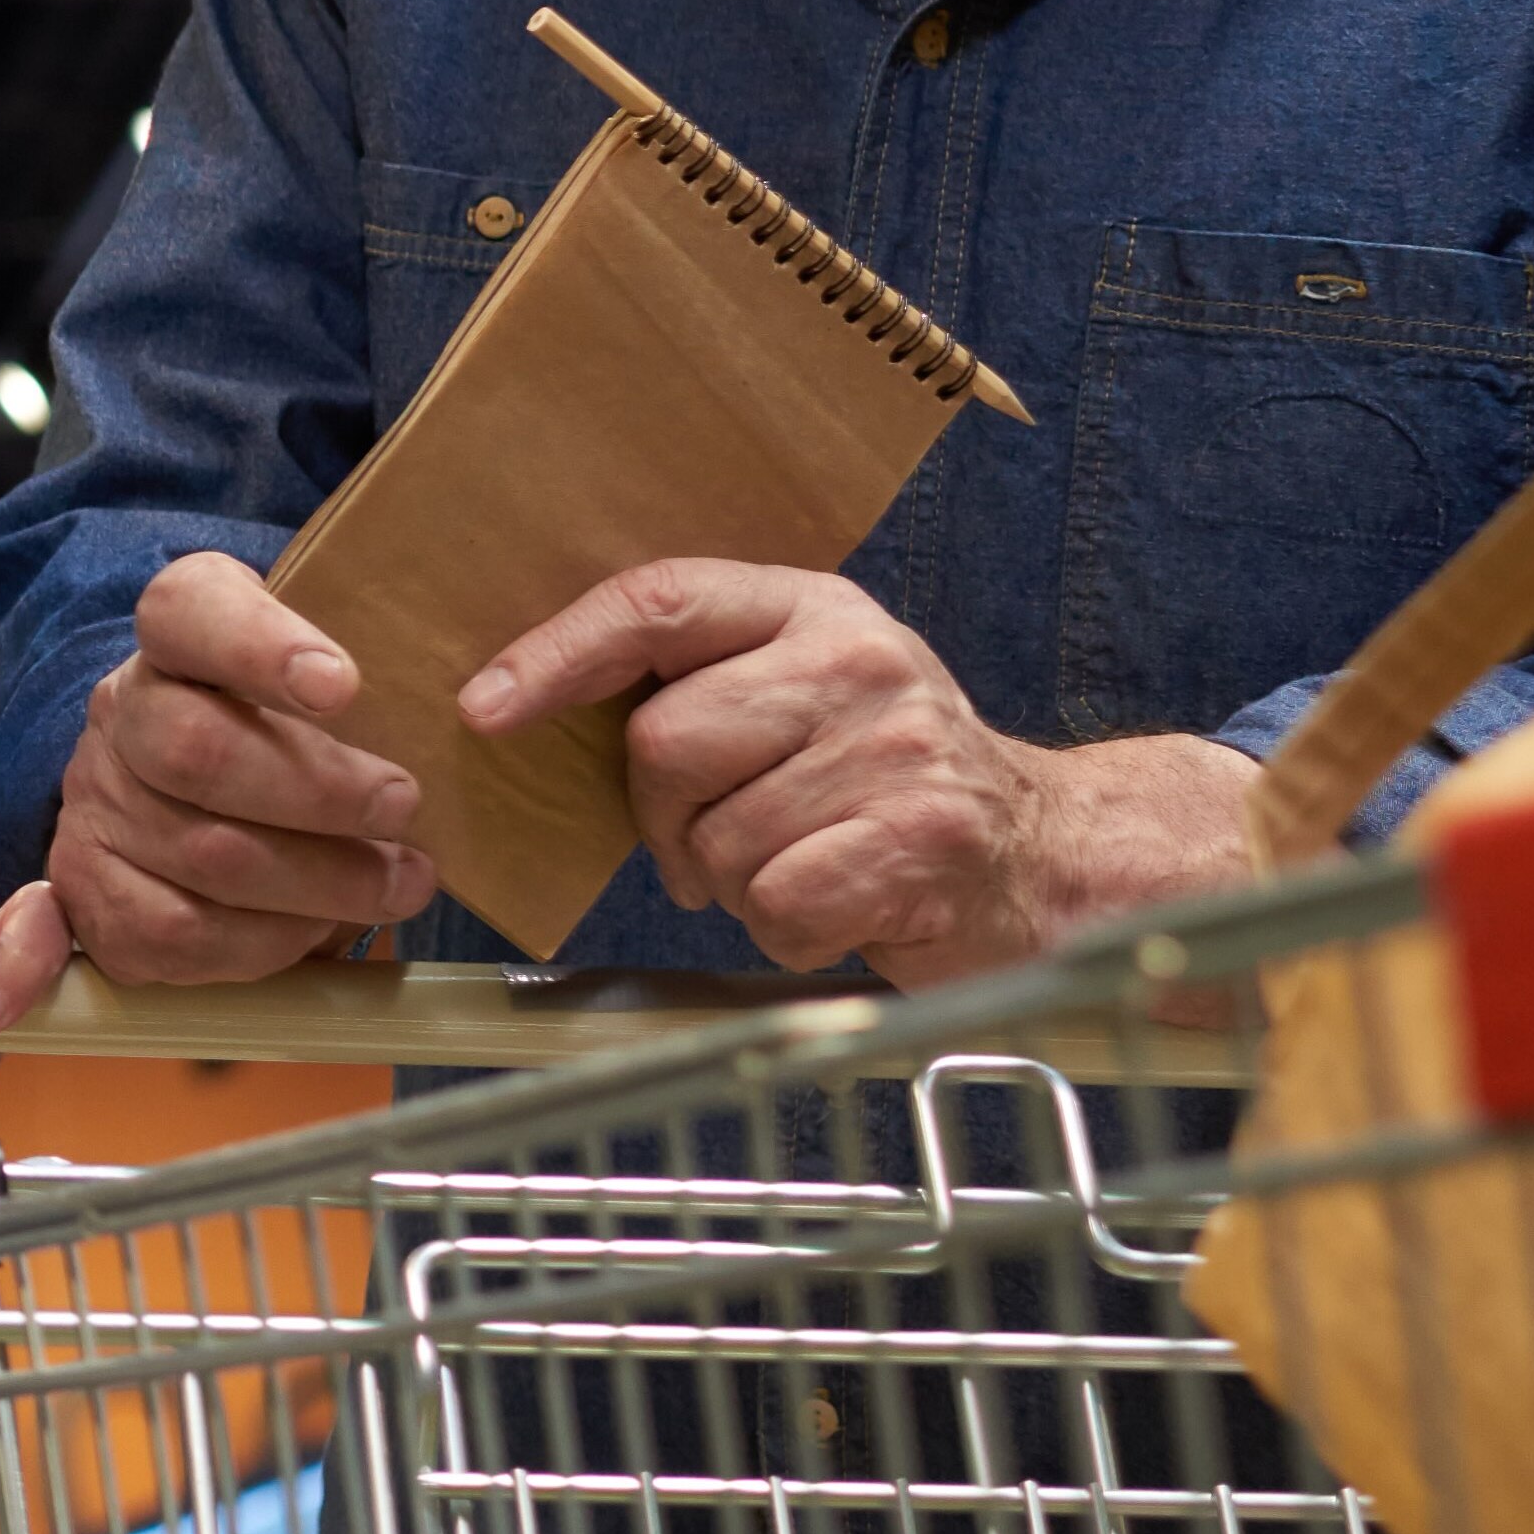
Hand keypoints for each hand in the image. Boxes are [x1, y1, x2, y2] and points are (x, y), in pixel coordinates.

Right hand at [45, 551, 431, 984]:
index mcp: (176, 637)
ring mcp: (98, 805)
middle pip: (195, 749)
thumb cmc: (286, 730)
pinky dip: (268, 940)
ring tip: (403, 882)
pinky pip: (182, 931)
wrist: (183, 799)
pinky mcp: (91, 892)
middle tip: (403, 805)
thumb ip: (377, 672)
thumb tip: (497, 701)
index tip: (343, 686)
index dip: (259, 649)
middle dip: (319, 792)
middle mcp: (121, 713)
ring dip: (323, 881)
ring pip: (206, 853)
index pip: (188, 611)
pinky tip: (317, 927)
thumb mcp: (323, 673)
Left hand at [468, 561, 1254, 983]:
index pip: (660, 600)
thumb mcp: (803, 696)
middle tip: (717, 842)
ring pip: (718, 839)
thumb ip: (701, 682)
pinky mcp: (925, 842)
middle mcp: (860, 660)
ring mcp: (901, 748)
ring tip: (803, 866)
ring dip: (734, 883)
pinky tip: (840, 908)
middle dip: (664, 818)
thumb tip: (521, 707)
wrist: (1048, 856)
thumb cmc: (886, 784)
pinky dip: (786, 932)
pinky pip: (777, 905)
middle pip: (666, 742)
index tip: (484, 707)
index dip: (558, 653)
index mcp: (813, 608)